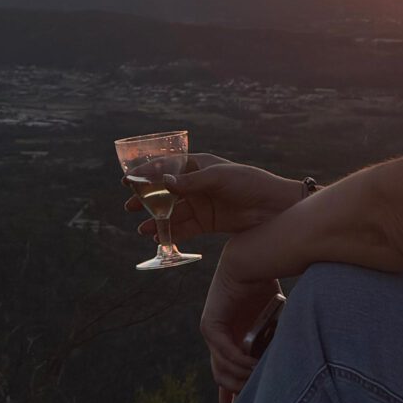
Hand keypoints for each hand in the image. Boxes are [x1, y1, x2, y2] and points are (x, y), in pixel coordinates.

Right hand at [124, 153, 305, 244]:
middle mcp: (197, 184)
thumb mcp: (219, 179)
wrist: (275, 208)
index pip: (167, 167)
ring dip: (155, 219)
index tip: (127, 179)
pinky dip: (170, 232)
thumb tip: (163, 182)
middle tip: (128, 206)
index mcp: (199, 165)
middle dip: (146, 198)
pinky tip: (156, 236)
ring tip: (140, 228)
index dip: (146, 173)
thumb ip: (190, 182)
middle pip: (165, 191)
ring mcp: (201, 204)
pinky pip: (184, 228)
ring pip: (172, 212)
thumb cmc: (250, 183)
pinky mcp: (207, 223)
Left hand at [201, 243, 284, 397]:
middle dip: (237, 397)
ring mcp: (212, 334)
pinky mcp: (210, 324)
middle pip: (222, 380)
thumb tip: (293, 370)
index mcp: (231, 342)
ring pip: (221, 371)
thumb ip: (274, 346)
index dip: (230, 401)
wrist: (252, 259)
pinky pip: (224, 353)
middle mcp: (219, 341)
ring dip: (243, 378)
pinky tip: (253, 365)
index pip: (225, 377)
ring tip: (261, 379)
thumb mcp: (273, 324)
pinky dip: (239, 362)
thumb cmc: (265, 287)